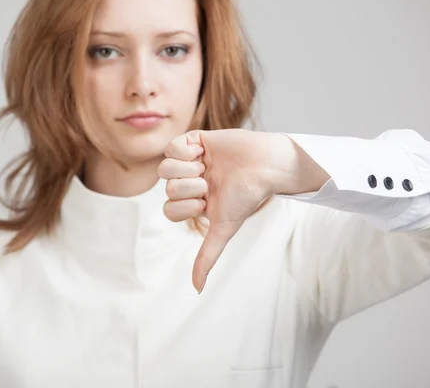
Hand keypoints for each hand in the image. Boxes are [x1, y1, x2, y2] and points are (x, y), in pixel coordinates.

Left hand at [158, 129, 306, 292]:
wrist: (265, 166)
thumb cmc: (246, 197)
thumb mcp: (223, 229)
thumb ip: (207, 257)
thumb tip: (197, 290)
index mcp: (194, 201)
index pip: (169, 209)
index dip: (185, 207)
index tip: (206, 202)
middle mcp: (190, 181)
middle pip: (167, 189)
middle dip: (189, 187)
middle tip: (209, 182)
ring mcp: (190, 160)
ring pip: (164, 168)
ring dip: (186, 169)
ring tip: (206, 167)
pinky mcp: (194, 140)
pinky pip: (171, 146)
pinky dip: (186, 151)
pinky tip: (204, 152)